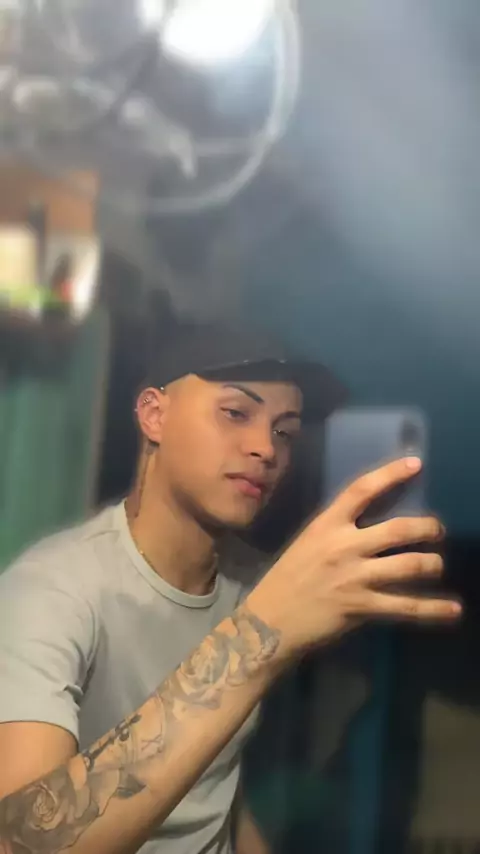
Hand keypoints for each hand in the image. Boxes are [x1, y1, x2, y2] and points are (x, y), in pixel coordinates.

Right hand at [248, 457, 459, 659]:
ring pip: (410, 565)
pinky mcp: (362, 607)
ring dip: (433, 563)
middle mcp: (343, 546)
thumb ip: (338, 531)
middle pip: (399, 529)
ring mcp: (354, 577)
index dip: (391, 474)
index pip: (362, 490)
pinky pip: (406, 606)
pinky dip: (434, 608)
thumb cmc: (288, 579)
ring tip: (437, 564)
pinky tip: (453, 610)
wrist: (269, 621)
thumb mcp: (308, 542)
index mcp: (326, 525)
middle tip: (437, 530)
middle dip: (428, 527)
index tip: (416, 464)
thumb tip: (372, 524)